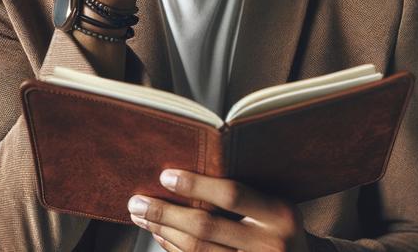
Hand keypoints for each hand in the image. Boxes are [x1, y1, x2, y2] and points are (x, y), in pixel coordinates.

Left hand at [127, 168, 310, 251]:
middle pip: (206, 227)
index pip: (232, 195)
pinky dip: (174, 249)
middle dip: (165, 212)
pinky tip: (161, 235)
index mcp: (281, 214)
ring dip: (163, 231)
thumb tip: (183, 174)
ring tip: (141, 216)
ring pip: (196, 250)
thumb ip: (244, 193)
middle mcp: (270, 245)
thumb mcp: (276, 207)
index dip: (196, 185)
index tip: (165, 175)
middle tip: (136, 201)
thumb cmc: (280, 227)